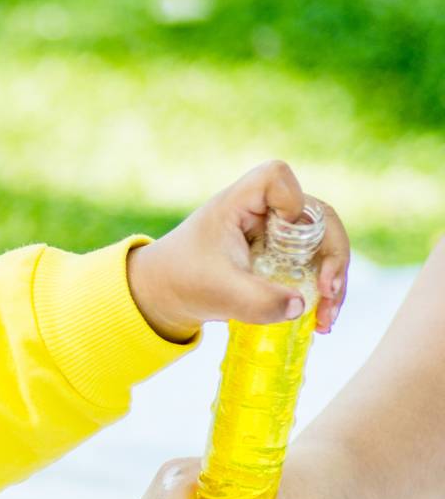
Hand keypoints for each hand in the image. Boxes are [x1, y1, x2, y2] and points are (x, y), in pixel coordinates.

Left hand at [126, 160, 351, 343]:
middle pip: (316, 216)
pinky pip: (314, 265)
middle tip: (328, 295)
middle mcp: (262, 211)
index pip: (276, 177)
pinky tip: (319, 320)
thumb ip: (257, 300)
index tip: (283, 239)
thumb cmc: (183, 281)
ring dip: (333, 280)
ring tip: (326, 319)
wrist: (165, 295)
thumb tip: (300, 306)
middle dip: (333, 257)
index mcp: (238, 203)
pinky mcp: (281, 256)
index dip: (291, 201)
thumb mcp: (219, 292)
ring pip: (322, 244)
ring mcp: (275, 234)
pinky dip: (321, 291)